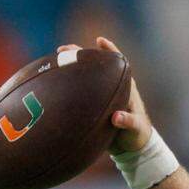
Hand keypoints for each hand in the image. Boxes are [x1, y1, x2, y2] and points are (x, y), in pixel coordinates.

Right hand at [56, 37, 151, 154]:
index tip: (99, 40)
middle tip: (63, 49)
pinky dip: (67, 86)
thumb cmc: (137, 135)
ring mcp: (100, 95)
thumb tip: (116, 118)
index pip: (118, 64)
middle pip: (96, 66)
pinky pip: (78, 91)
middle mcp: (112, 87)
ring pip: (85, 77)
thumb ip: (128, 122)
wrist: (131, 148)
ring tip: (53, 60)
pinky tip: (52, 83)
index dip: (110, 50)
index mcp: (126, 87)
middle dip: (80, 55)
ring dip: (70, 67)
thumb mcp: (135, 129)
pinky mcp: (92, 105)